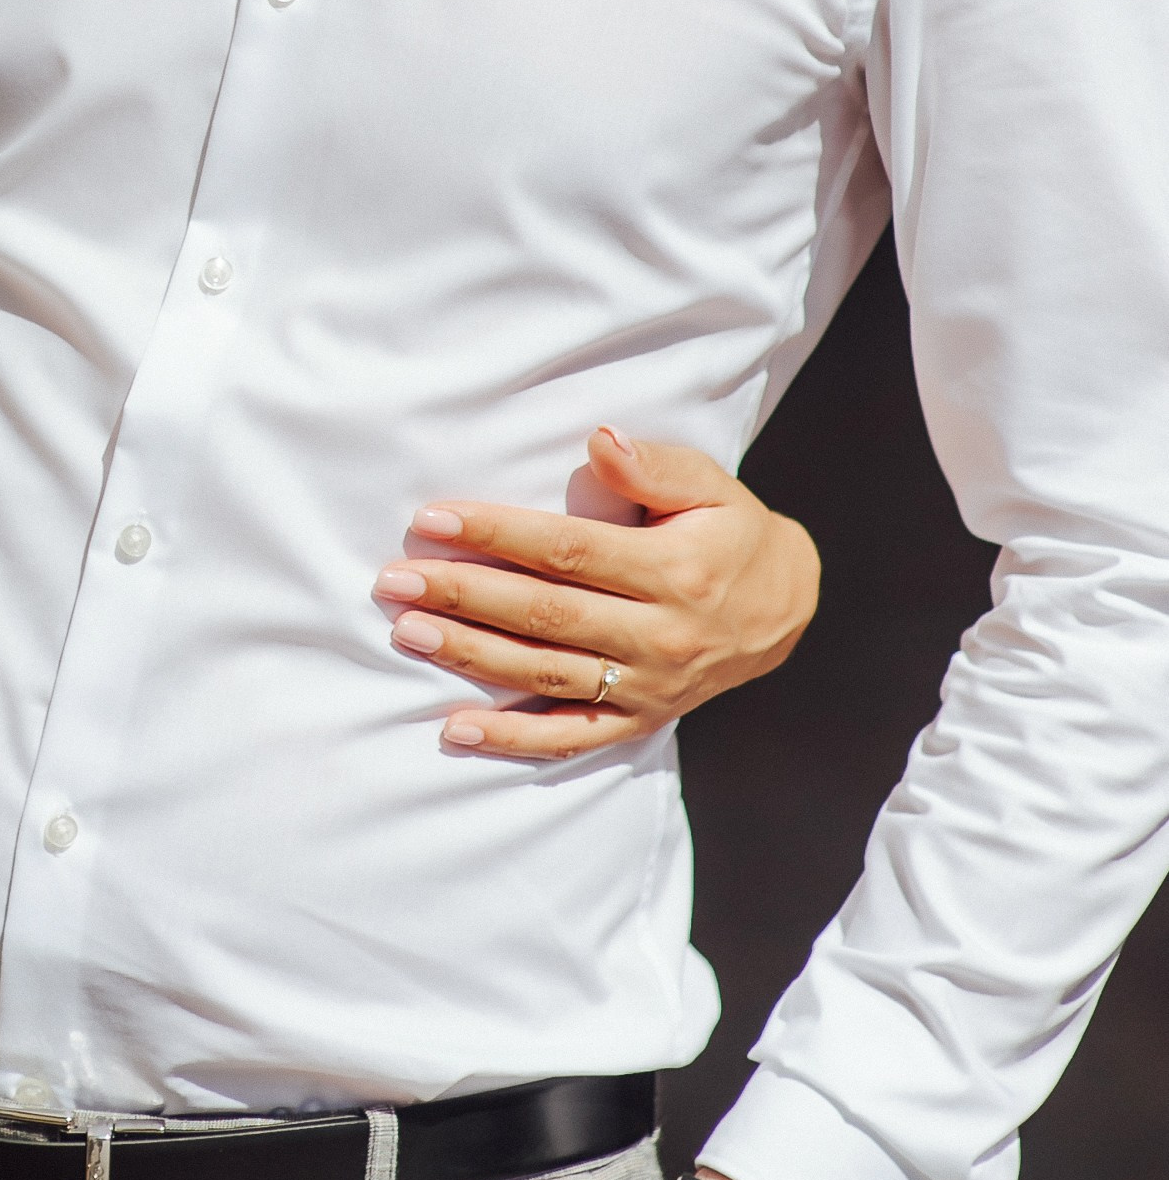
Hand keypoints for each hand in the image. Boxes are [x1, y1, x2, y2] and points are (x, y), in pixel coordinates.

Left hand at [371, 428, 816, 760]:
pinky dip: (511, 739)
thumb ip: (653, 467)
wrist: (783, 610)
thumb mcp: (711, 486)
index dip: (497, 535)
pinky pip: (568, 737)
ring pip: (545, 674)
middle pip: (544, 616)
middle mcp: (657, 637)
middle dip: (464, 596)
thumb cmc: (732, 533)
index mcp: (672, 573)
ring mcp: (646, 687)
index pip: (567, 553)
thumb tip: (599, 441)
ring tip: (408, 632)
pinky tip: (453, 729)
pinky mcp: (637, 720)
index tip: (434, 520)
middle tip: (396, 581)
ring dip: (470, 657)